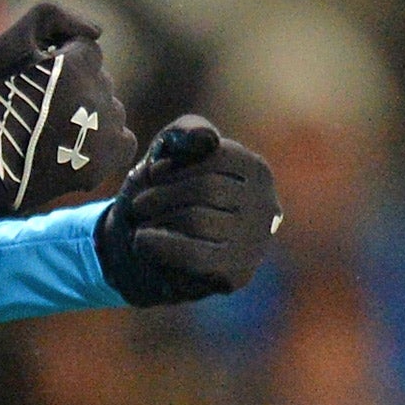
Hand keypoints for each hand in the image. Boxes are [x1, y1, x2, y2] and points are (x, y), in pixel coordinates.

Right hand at [0, 3, 137, 216]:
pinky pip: (122, 139)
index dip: (58, 64)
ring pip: (110, 109)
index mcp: (77, 64)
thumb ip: (51, 16)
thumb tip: (98, 31)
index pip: (85, 50)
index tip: (35, 83)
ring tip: (52, 133)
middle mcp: (98, 95)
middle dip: (74, 89)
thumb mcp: (8, 45)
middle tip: (40, 112)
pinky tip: (73, 148)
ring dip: (89, 115)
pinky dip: (104, 142)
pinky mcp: (108, 160)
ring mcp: (106, 130)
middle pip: (98, 80)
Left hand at [95, 115, 280, 305]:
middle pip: (206, 189)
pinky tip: (141, 241)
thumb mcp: (171, 150)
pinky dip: (158, 245)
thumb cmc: (165, 192)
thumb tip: (208, 140)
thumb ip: (187, 130)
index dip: (176, 163)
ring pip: (197, 220)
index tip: (153, 174)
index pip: (215, 156)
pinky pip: (193, 255)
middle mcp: (265, 205)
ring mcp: (255, 243)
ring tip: (142, 221)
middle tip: (139, 204)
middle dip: (161, 194)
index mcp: (256, 170)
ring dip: (156, 219)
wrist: (151, 249)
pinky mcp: (236, 274)